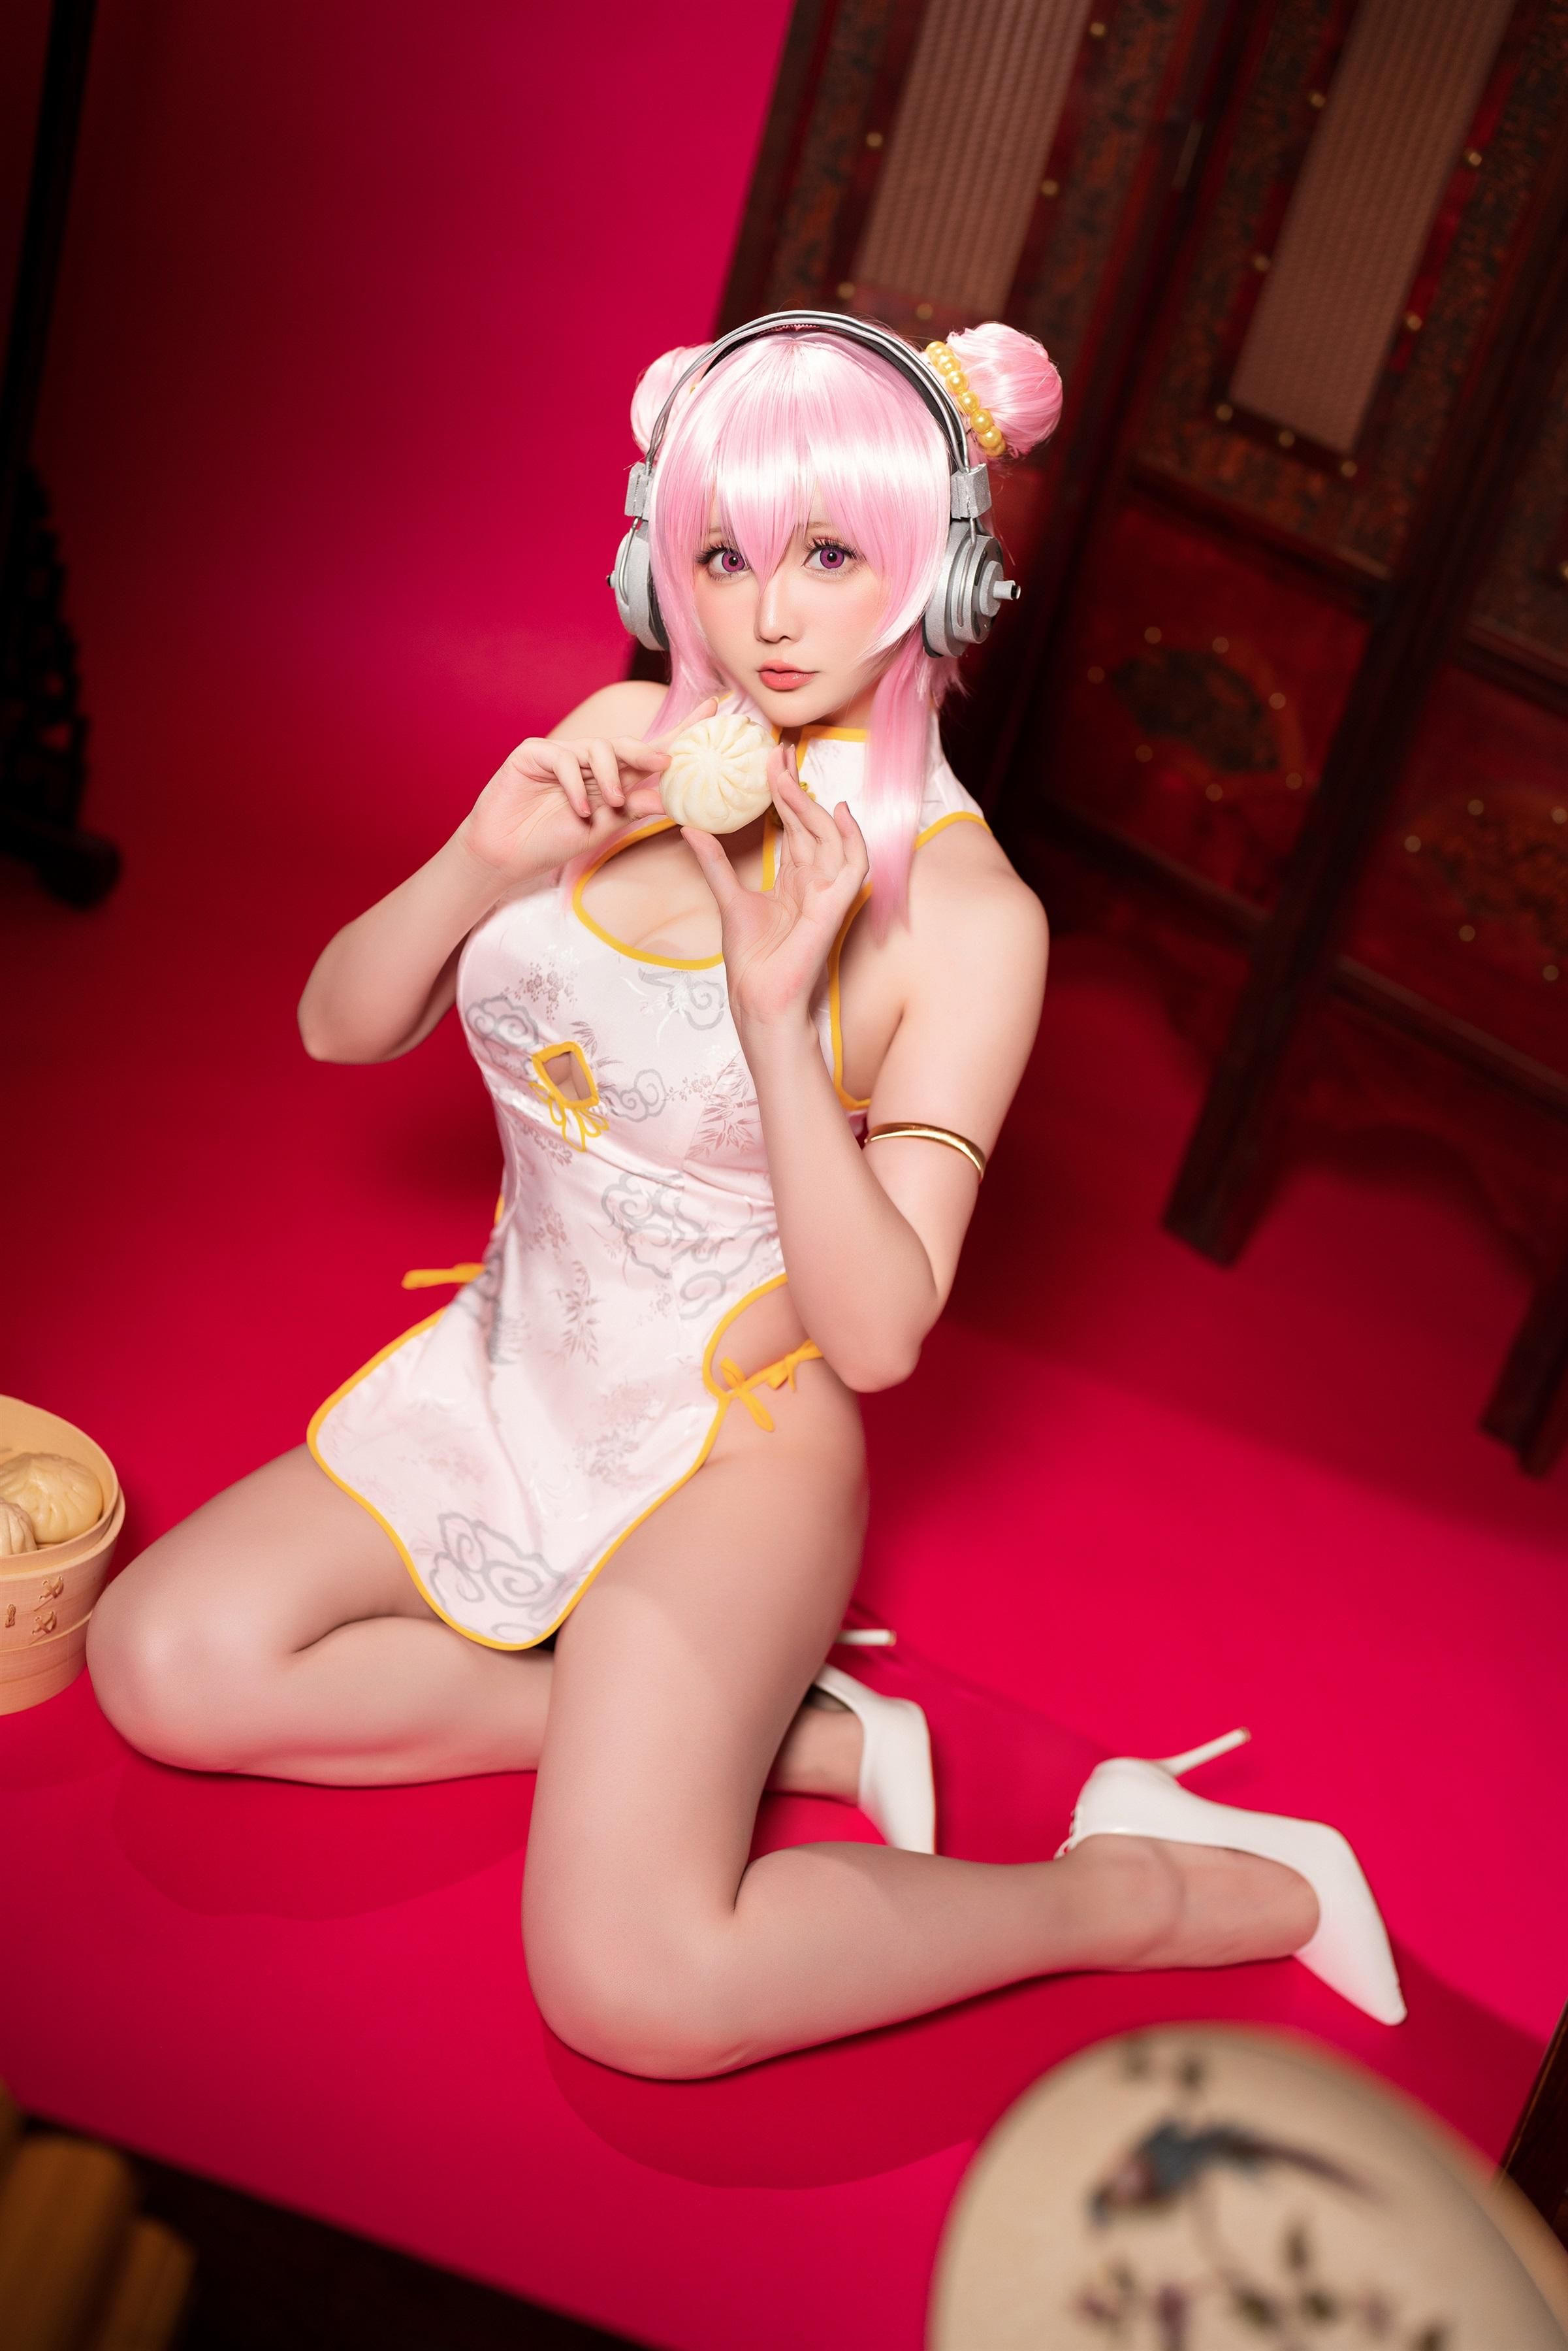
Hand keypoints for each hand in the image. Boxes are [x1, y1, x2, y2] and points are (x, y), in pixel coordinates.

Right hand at [457, 698, 718, 881]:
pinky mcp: (534, 754)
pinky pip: (564, 758)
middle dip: (648, 751)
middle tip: (665, 764)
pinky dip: (575, 784)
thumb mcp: (604, 827)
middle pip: (627, 743)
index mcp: (610, 777)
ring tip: (608, 805)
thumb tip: (673, 800)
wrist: (508, 855)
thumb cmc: (553, 840)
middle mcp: (589, 761)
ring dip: (609, 777)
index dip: (681, 731)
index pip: (650, 752)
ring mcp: (561, 754)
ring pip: (599, 748)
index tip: (714, 709)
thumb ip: (634, 809)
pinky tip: (578, 809)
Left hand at [682, 745, 869, 1031]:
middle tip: (776, 754)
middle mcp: (815, 882)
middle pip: (811, 824)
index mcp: (795, 880)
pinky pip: (855, 865)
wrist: (757, 996)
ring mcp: (828, 893)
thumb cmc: (750, 959)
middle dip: (796, 787)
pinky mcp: (835, 906)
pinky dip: (853, 838)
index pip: (795, 826)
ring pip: (830, 837)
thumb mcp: (728, 897)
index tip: (769, 762)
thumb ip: (715, 862)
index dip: (785, 793)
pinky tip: (840, 811)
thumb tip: (689, 827)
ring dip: (811, 804)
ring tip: (786, 776)